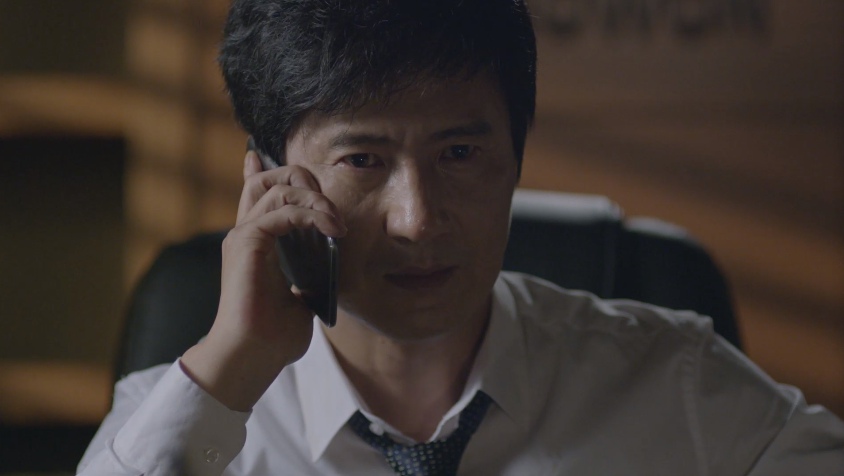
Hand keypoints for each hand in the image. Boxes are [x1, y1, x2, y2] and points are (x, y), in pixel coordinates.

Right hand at [181, 150, 345, 410]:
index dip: (258, 172)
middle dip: (303, 179)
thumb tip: (325, 271)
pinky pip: (283, 210)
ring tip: (337, 224)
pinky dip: (312, 213)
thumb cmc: (273, 338)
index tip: (257, 155)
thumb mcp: (300, 299)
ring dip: (315, 198)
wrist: (252, 358)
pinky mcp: (247, 242)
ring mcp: (243, 236)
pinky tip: (331, 229)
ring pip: (278, 187)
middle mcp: (244, 234)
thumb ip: (308, 278)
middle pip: (268, 180)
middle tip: (330, 208)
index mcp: (254, 245)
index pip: (254, 196)